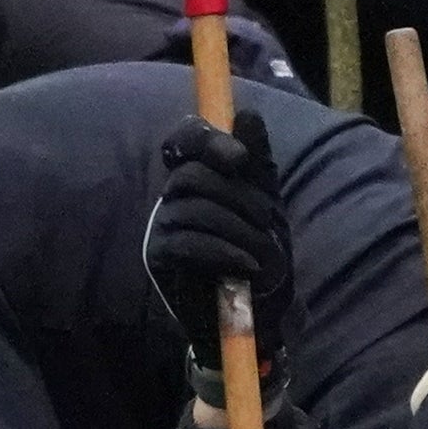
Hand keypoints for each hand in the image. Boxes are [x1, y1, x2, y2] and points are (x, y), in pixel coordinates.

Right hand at [145, 112, 296, 372]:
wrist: (255, 313)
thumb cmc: (260, 256)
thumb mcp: (268, 204)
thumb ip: (257, 163)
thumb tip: (246, 114)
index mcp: (199, 177)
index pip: (185, 139)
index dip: (205, 139)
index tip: (239, 159)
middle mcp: (174, 196)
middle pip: (193, 174)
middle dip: (238, 195)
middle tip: (267, 219)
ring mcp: (162, 226)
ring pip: (193, 208)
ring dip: (236, 227)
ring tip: (261, 251)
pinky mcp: (159, 257)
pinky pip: (186, 241)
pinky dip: (222, 249)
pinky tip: (246, 264)